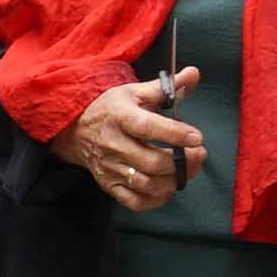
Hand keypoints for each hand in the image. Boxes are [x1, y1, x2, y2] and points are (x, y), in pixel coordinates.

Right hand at [49, 67, 208, 212]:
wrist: (75, 130)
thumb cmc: (110, 109)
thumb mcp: (134, 92)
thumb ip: (166, 87)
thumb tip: (194, 74)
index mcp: (120, 117)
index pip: (148, 128)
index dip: (175, 134)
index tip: (197, 137)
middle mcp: (113, 144)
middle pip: (151, 162)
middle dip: (182, 162)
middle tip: (200, 154)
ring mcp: (110, 168)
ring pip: (146, 184)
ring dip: (173, 181)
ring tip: (189, 170)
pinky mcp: (109, 185)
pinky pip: (134, 202)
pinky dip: (156, 200)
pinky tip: (169, 188)